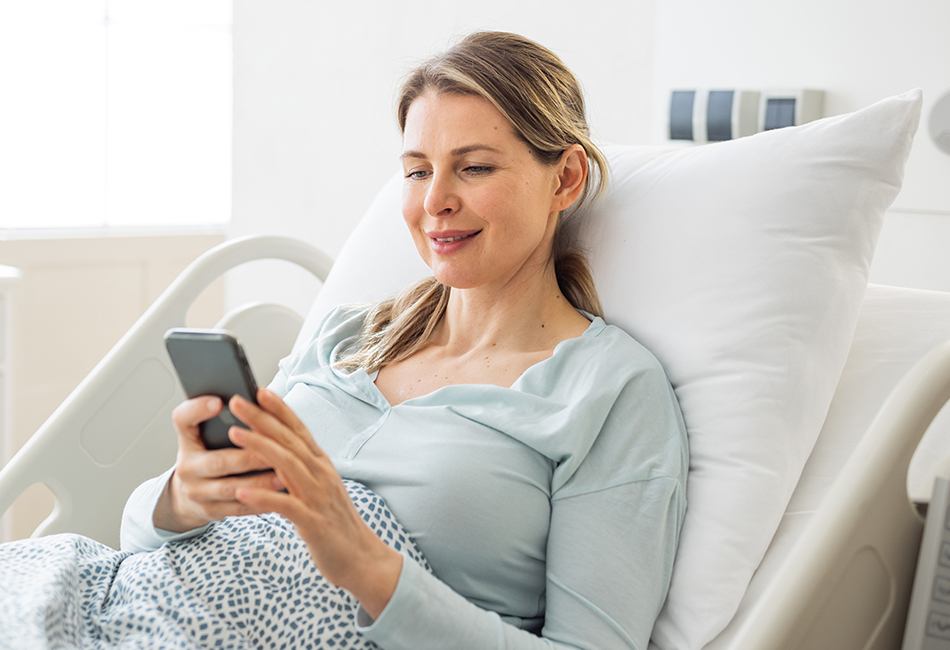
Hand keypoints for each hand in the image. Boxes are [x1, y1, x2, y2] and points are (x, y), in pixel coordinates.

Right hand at [157, 395, 281, 531]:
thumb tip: (257, 395)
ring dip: (260, 482)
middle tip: (274, 448)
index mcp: (187, 440)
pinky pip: (239, 508)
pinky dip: (261, 501)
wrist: (188, 495)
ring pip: (231, 488)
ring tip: (283, 473)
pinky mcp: (211, 511)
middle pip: (218, 460)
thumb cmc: (207, 455)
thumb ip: (224, 417)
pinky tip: (279, 494)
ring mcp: (198, 492)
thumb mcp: (205, 434)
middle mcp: (188, 467)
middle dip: (249, 455)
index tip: (219, 402)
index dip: (198, 410)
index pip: (183, 419)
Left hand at [227, 388, 402, 613]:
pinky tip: (241, 493)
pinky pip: (285, 506)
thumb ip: (298, 470)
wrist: (362, 557)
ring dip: (259, 448)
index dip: (280, 409)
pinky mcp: (313, 522)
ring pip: (287, 465)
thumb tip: (274, 452)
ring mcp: (318, 497)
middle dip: (262, 418)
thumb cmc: (334, 522)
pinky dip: (263, 497)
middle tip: (237, 400)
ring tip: (233, 434)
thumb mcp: (319, 489)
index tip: (260, 390)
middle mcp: (321, 474)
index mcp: (321, 465)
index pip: (299, 429)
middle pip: (289, 440)